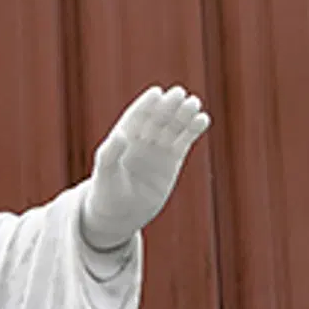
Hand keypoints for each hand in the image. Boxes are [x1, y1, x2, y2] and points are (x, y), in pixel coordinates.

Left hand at [80, 86, 209, 252]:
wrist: (120, 215)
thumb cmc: (107, 193)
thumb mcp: (105, 175)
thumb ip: (109, 155)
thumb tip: (120, 136)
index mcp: (124, 136)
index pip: (137, 115)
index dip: (146, 104)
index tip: (156, 94)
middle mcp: (142, 138)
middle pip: (158, 117)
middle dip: (168, 106)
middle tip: (179, 94)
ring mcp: (158, 147)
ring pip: (173, 125)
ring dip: (184, 114)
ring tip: (194, 104)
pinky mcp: (172, 158)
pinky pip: (184, 140)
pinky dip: (193, 129)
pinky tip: (203, 120)